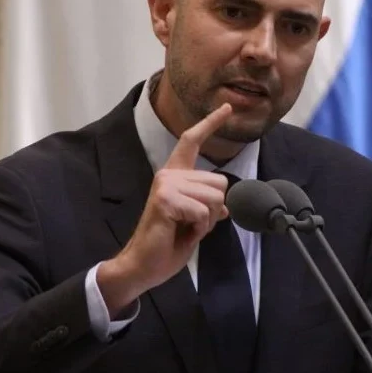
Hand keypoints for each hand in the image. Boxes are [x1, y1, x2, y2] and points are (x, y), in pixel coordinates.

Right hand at [97, 103, 232, 316]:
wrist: (144, 265)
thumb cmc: (167, 243)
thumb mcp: (194, 222)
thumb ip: (207, 207)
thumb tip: (225, 206)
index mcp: (174, 175)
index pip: (193, 141)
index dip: (211, 123)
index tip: (227, 108)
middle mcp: (168, 174)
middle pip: (219, 181)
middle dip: (215, 208)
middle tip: (192, 223)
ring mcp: (165, 185)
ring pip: (215, 197)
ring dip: (207, 220)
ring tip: (185, 228)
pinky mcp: (165, 199)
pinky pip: (203, 211)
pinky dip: (200, 227)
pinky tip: (180, 231)